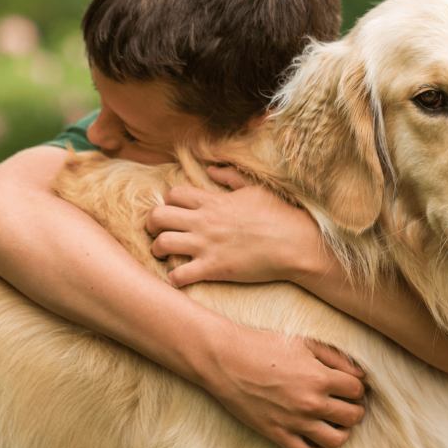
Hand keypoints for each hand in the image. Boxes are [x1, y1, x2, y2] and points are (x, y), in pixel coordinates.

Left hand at [146, 166, 325, 287]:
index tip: (174, 211)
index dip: (168, 202)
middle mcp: (204, 221)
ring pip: (161, 244)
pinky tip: (180, 277)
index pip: (173, 194)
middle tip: (157, 232)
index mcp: (213, 201)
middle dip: (151, 224)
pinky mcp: (213, 268)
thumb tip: (212, 169)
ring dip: (157, 250)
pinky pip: (178, 275)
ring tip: (163, 255)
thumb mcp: (255, 188)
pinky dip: (174, 278)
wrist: (295, 243)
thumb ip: (231, 177)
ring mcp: (206, 245)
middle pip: (158, 216)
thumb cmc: (280, 215)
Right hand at [199, 323, 365, 447]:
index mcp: (320, 377)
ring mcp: (294, 421)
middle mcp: (311, 402)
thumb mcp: (304, 343)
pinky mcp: (277, 434)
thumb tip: (360, 374)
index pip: (357, 390)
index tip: (348, 385)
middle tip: (345, 403)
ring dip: (342, 432)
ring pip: (336, 440)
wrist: (226, 361)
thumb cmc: (265, 346)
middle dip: (354, 409)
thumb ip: (336, 357)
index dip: (356, 387)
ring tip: (335, 422)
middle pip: (353, 416)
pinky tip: (317, 438)